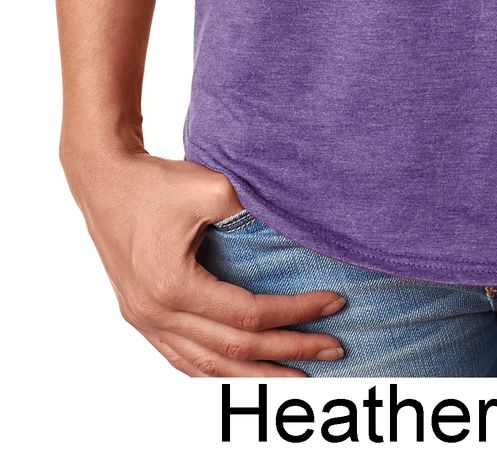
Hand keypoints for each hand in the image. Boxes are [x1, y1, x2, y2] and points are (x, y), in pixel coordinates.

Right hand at [61, 143, 346, 375]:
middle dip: (288, 350)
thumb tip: (295, 229)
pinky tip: (244, 373)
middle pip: (234, 349)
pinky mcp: (141, 318)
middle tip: (334, 348)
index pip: (248, 314)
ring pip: (208, 366)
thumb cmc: (154, 181)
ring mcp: (145, 321)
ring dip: (256, 374)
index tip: (333, 303)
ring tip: (299, 376)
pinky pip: (184, 359)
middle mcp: (156, 313)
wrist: (103, 179)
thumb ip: (250, 212)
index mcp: (173, 285)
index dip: (296, 313)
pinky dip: (218, 371)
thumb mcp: (208, 187)